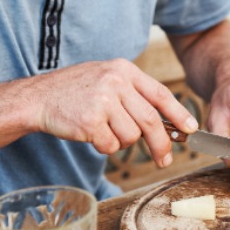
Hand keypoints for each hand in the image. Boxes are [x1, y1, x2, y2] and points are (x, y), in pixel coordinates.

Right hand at [23, 59, 196, 166]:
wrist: (39, 97)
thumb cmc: (76, 90)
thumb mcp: (108, 78)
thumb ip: (134, 93)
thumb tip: (167, 122)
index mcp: (124, 70)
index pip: (160, 93)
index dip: (179, 113)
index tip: (191, 129)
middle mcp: (116, 82)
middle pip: (150, 120)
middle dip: (160, 144)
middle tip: (164, 158)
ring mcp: (103, 101)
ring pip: (131, 136)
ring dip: (121, 141)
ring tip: (104, 129)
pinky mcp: (90, 121)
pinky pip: (111, 146)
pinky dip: (105, 147)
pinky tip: (91, 134)